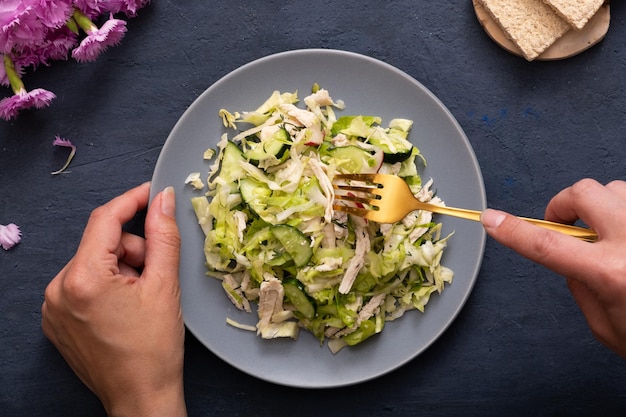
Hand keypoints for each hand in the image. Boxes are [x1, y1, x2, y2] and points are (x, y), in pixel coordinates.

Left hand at [41, 183, 186, 416]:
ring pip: (94, 263)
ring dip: (121, 270)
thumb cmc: (155, 348)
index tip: (153, 193)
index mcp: (82, 279)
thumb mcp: (165, 285)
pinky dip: (107, 286)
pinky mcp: (56, 321)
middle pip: (101, 243)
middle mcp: (58, 290)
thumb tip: (163, 200)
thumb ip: (163, 235)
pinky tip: (124, 309)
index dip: (132, 200)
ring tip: (141, 299)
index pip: (105, 220)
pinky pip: (83, 284)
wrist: (141, 397)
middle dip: (133, 251)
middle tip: (155, 276)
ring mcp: (53, 308)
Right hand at [481, 178, 625, 358]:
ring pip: (617, 189)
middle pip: (585, 194)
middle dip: (563, 204)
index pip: (546, 245)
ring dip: (602, 206)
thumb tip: (570, 257)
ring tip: (607, 233)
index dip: (512, 230)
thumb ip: (581, 288)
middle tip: (564, 225)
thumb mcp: (607, 328)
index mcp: (612, 274)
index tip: (492, 219)